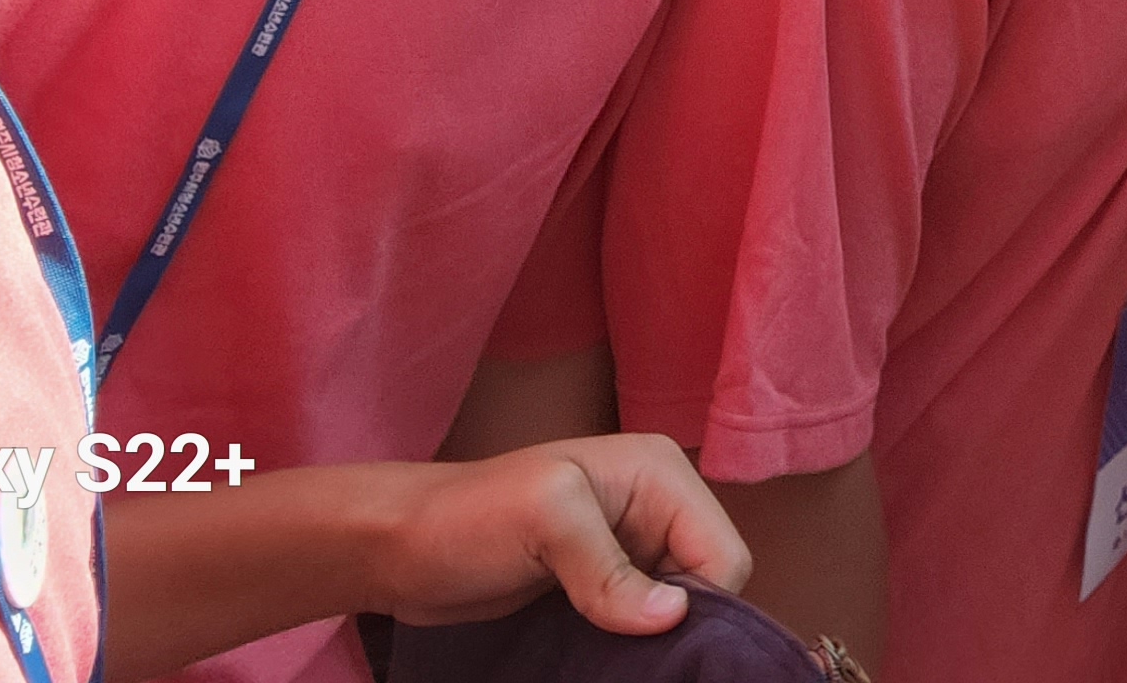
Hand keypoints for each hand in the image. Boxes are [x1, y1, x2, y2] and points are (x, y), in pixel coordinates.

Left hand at [376, 438, 752, 634]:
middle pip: (708, 583)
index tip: (649, 637)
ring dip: (650, 639)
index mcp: (659, 473)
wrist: (402, 548)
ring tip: (603, 650)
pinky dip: (630, 644)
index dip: (699, 604)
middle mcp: (656, 506)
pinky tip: (598, 653)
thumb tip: (672, 617)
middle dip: (676, 623)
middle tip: (621, 647)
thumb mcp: (543, 521)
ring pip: (677, 609)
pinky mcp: (603, 584)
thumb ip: (609, 567)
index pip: (724, 554)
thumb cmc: (468, 518)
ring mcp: (629, 547)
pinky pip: (642, 622)